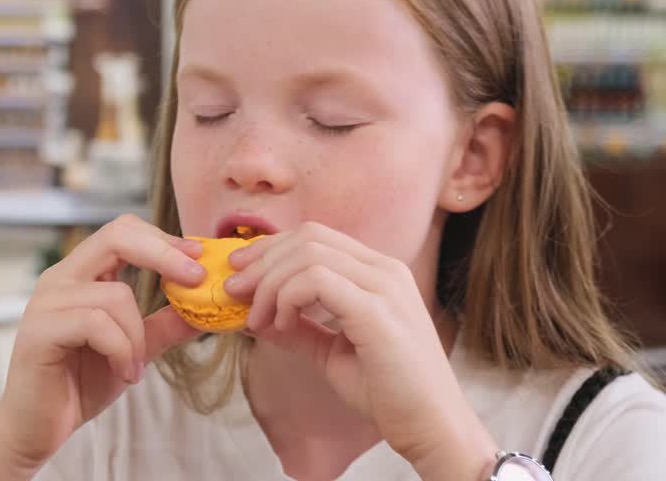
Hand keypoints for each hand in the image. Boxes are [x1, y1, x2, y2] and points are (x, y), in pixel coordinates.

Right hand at [0, 215, 205, 473]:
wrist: (35, 429)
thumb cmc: (78, 385)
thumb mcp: (133, 350)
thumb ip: (162, 326)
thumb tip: (205, 308)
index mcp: (79, 275)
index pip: (122, 231)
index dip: (163, 239)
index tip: (199, 256)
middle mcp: (60, 278)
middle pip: (116, 236)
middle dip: (163, 254)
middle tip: (196, 278)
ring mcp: (46, 302)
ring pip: (115, 294)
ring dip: (138, 336)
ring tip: (135, 369)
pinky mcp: (40, 330)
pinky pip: (96, 324)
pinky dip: (121, 350)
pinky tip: (125, 375)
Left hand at [224, 222, 495, 476]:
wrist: (431, 428)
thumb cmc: (388, 393)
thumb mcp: (332, 353)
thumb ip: (298, 328)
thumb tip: (255, 315)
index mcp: (378, 273)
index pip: (315, 237)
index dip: (270, 248)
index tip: (239, 272)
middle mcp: (385, 269)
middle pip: (308, 237)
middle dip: (261, 260)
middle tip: (234, 289)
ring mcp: (384, 286)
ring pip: (307, 254)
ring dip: (269, 283)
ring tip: (258, 318)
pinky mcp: (377, 309)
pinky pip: (316, 280)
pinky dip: (286, 298)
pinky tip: (282, 325)